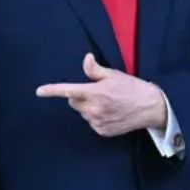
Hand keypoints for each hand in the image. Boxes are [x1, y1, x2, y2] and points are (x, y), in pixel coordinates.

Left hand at [36, 53, 166, 135]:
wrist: (151, 108)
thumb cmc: (133, 88)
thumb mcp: (114, 75)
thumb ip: (95, 70)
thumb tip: (86, 59)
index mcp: (95, 92)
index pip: (68, 91)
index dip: (52, 91)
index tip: (39, 91)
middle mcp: (94, 109)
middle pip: (74, 102)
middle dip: (80, 96)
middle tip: (98, 92)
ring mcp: (98, 122)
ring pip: (82, 113)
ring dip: (89, 108)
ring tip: (109, 103)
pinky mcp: (102, 131)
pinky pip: (91, 123)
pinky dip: (97, 117)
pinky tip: (111, 113)